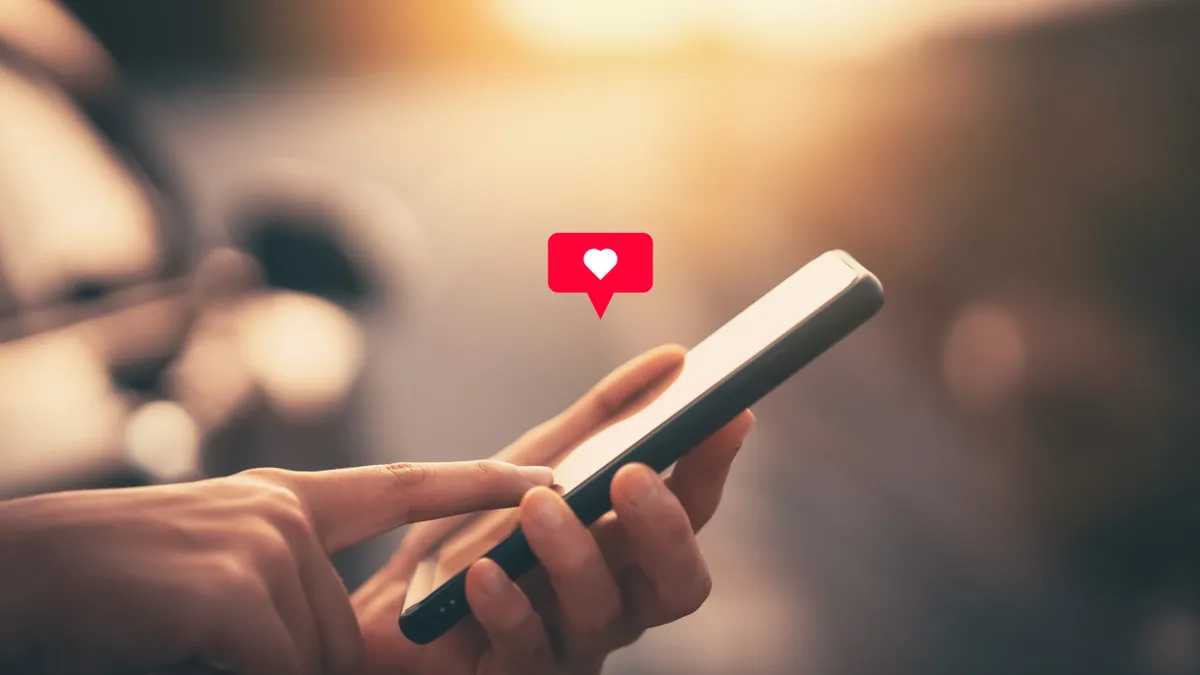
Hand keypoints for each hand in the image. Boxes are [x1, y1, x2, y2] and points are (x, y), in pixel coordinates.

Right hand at [0, 460, 552, 674]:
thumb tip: (340, 649)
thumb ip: (283, 594)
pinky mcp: (236, 589)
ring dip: (256, 670)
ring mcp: (262, 543)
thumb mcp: (215, 581)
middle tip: (207, 638)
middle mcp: (282, 512)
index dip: (476, 485)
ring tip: (183, 636)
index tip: (540, 478)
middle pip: (342, 631)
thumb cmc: (112, 592)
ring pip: (312, 658)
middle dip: (294, 665)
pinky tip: (182, 645)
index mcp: (282, 501)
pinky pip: (277, 668)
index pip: (404, 487)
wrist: (16, 575)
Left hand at [353, 345, 754, 674]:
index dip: (714, 467)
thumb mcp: (540, 460)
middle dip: (664, 529)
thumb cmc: (481, 531)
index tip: (726, 413)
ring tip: (537, 506)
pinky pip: (525, 652)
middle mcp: (617, 600)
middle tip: (631, 475)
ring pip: (602, 614)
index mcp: (631, 548)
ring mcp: (571, 645)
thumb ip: (606, 417)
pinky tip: (483, 573)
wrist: (396, 606)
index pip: (692, 510)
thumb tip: (674, 358)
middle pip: (678, 582)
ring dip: (573, 555)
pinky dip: (508, 608)